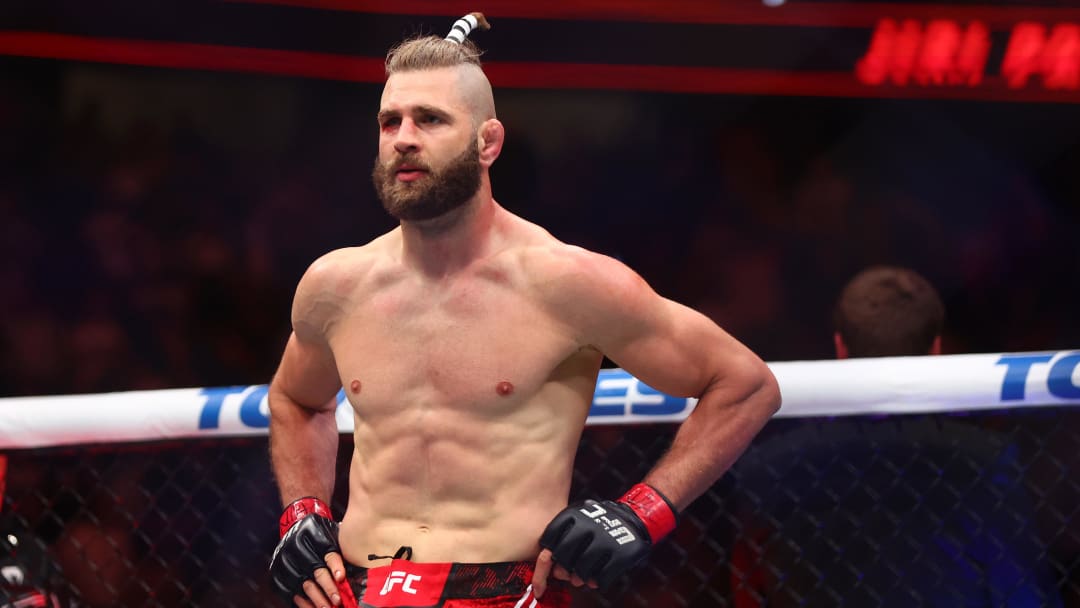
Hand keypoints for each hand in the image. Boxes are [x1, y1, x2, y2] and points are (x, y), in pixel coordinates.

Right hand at [269, 497, 357, 607]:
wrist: (296, 526)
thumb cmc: (321, 533)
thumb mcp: (333, 532)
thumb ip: (343, 547)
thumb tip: (363, 567)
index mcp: (313, 533)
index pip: (327, 552)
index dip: (335, 566)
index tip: (342, 578)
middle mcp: (296, 545)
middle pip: (314, 571)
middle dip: (328, 588)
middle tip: (338, 601)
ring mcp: (284, 558)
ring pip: (302, 584)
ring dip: (315, 599)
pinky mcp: (276, 570)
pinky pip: (288, 590)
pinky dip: (301, 601)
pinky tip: (311, 607)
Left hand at [532, 484, 677, 597]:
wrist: (634, 518)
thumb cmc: (600, 523)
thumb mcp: (581, 519)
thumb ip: (565, 538)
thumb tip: (554, 570)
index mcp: (576, 515)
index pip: (551, 536)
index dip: (547, 553)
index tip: (550, 563)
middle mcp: (589, 526)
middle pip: (564, 555)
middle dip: (563, 568)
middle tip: (567, 574)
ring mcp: (605, 540)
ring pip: (582, 569)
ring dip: (580, 577)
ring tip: (582, 578)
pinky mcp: (620, 554)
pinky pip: (602, 576)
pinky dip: (597, 582)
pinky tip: (598, 579)